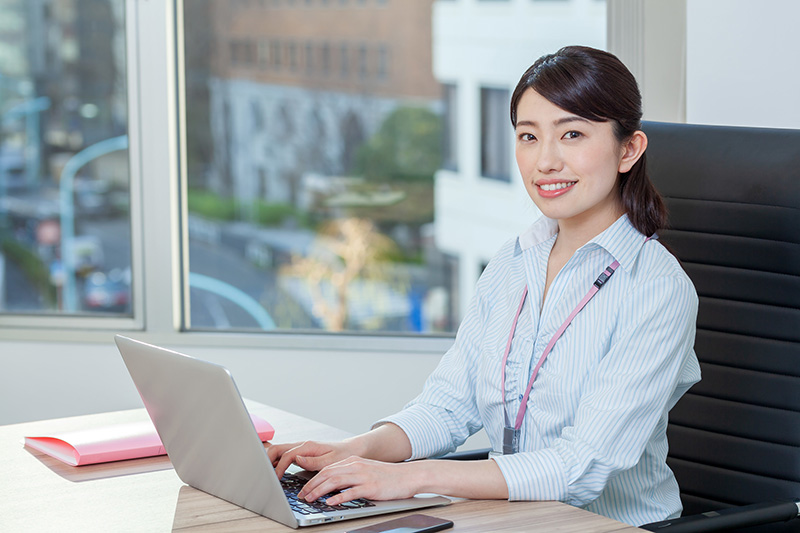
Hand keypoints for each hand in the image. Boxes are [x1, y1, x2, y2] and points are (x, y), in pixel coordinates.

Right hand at [267, 440, 360, 478]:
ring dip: (270, 460)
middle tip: (263, 475)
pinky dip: (276, 462)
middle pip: (277, 449)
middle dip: (267, 460)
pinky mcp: (300, 454)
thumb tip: (297, 459)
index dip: (279, 467)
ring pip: (278, 451)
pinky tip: (273, 471)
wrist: (350, 450)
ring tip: (264, 473)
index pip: (286, 455)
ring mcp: (300, 449)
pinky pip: (283, 456)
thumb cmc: (342, 455)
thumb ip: (313, 461)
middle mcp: (302, 446)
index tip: (276, 479)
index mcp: (308, 446)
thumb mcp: (331, 460)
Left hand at [297, 456, 423, 505]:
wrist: (408, 475)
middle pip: (327, 474)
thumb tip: (332, 486)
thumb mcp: (365, 470)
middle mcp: (356, 466)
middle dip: (311, 485)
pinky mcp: (370, 487)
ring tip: (310, 499)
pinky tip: (330, 502)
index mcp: (353, 461)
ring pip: (335, 481)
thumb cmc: (388, 476)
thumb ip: (349, 475)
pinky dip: (338, 497)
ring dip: (320, 491)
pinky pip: (350, 492)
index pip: (327, 469)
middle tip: (302, 495)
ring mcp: (363, 476)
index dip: (312, 479)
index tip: (304, 489)